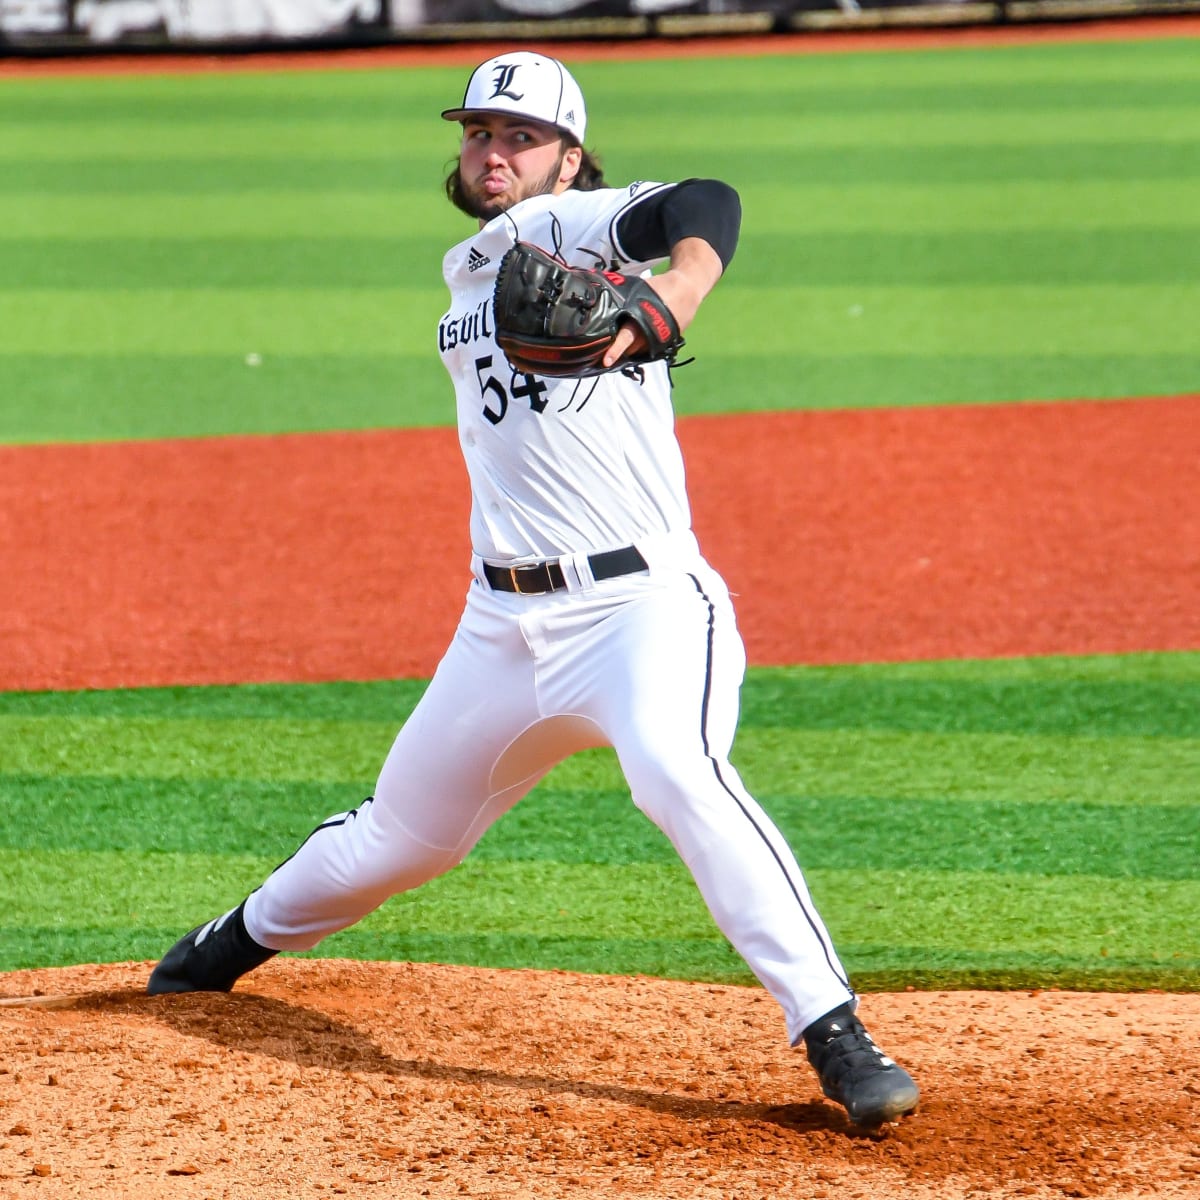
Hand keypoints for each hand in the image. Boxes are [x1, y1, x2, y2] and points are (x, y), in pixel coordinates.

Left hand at [601, 237, 723, 368]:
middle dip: (618, 349)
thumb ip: (622, 299)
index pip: (625, 338)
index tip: (606, 361)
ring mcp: (661, 340)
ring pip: (639, 351)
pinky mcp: (668, 342)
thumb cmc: (660, 287)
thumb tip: (601, 299)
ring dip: (630, 348)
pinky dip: (642, 346)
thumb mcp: (638, 289)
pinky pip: (650, 349)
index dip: (615, 350)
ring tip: (621, 342)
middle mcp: (652, 333)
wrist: (688, 289)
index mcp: (642, 318)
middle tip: (605, 348)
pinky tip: (638, 338)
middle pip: (630, 349)